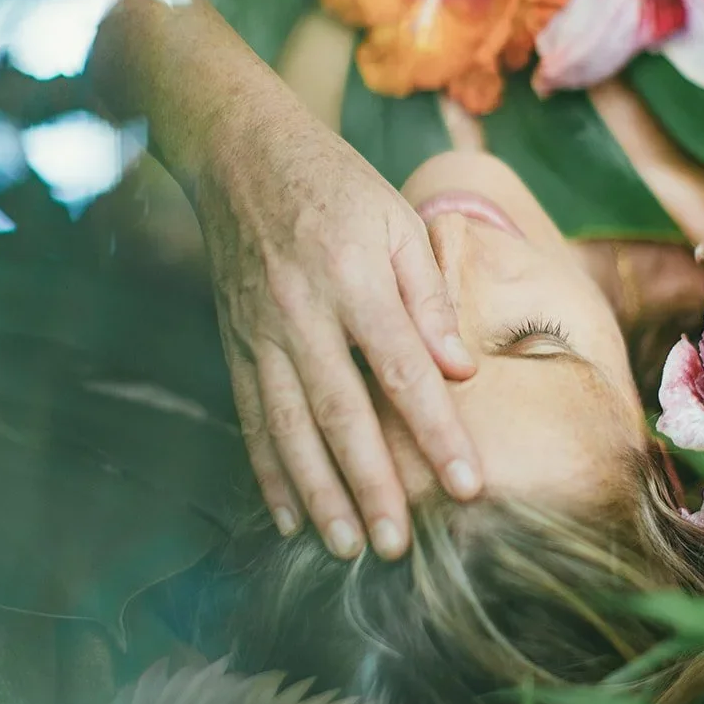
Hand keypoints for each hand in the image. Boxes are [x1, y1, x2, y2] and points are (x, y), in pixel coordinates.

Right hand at [197, 69, 482, 559]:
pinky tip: (288, 515)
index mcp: (354, 279)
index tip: (468, 487)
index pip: (403, 372)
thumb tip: (460, 371)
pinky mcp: (235, 344)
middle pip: (341, 415)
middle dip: (371, 487)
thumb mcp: (397, 220)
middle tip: (397, 547)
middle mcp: (302, 314)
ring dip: (317, 495)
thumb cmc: (336, 185)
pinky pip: (251, 418)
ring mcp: (261, 334)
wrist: (240, 155)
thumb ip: (429, 297)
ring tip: (344, 548)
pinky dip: (268, 472)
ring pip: (290, 429)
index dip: (437, 435)